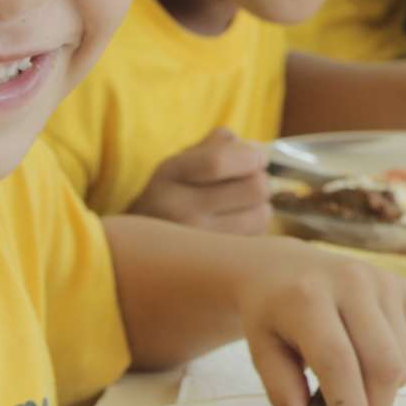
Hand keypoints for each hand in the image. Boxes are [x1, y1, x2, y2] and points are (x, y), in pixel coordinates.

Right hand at [128, 129, 271, 234]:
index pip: (218, 162)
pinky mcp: (215, 260)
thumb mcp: (182, 160)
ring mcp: (198, 240)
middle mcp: (180, 210)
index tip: (258, 157)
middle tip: (251, 180)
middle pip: (253, 188)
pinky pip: (257, 237)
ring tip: (242, 204)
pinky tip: (236, 223)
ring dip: (261, 205)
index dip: (250, 156)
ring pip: (261, 215)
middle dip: (261, 179)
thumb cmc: (173, 192)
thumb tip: (257, 150)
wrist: (144, 244)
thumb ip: (218, 144)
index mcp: (171, 175)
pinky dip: (255, 226)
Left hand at [235, 241, 405, 405]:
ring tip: (356, 386)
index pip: (338, 361)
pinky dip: (400, 368)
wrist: (285, 270)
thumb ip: (282, 392)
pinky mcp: (404, 287)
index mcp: (306, 297)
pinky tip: (371, 360)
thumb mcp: (261, 353)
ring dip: (386, 390)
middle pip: (382, 363)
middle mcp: (350, 281)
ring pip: (403, 360)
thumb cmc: (272, 317)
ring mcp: (382, 281)